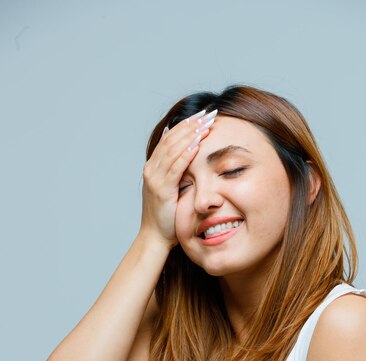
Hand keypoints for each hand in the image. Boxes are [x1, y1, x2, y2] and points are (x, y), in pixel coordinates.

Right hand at [139, 109, 216, 248]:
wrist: (155, 237)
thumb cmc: (167, 216)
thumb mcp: (172, 189)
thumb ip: (177, 173)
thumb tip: (188, 157)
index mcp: (154, 167)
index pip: (170, 138)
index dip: (186, 125)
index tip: (202, 114)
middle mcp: (152, 169)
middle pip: (172, 139)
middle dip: (191, 125)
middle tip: (208, 113)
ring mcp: (155, 178)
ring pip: (173, 150)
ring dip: (190, 135)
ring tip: (206, 124)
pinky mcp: (162, 189)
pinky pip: (175, 168)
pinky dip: (186, 154)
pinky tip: (197, 144)